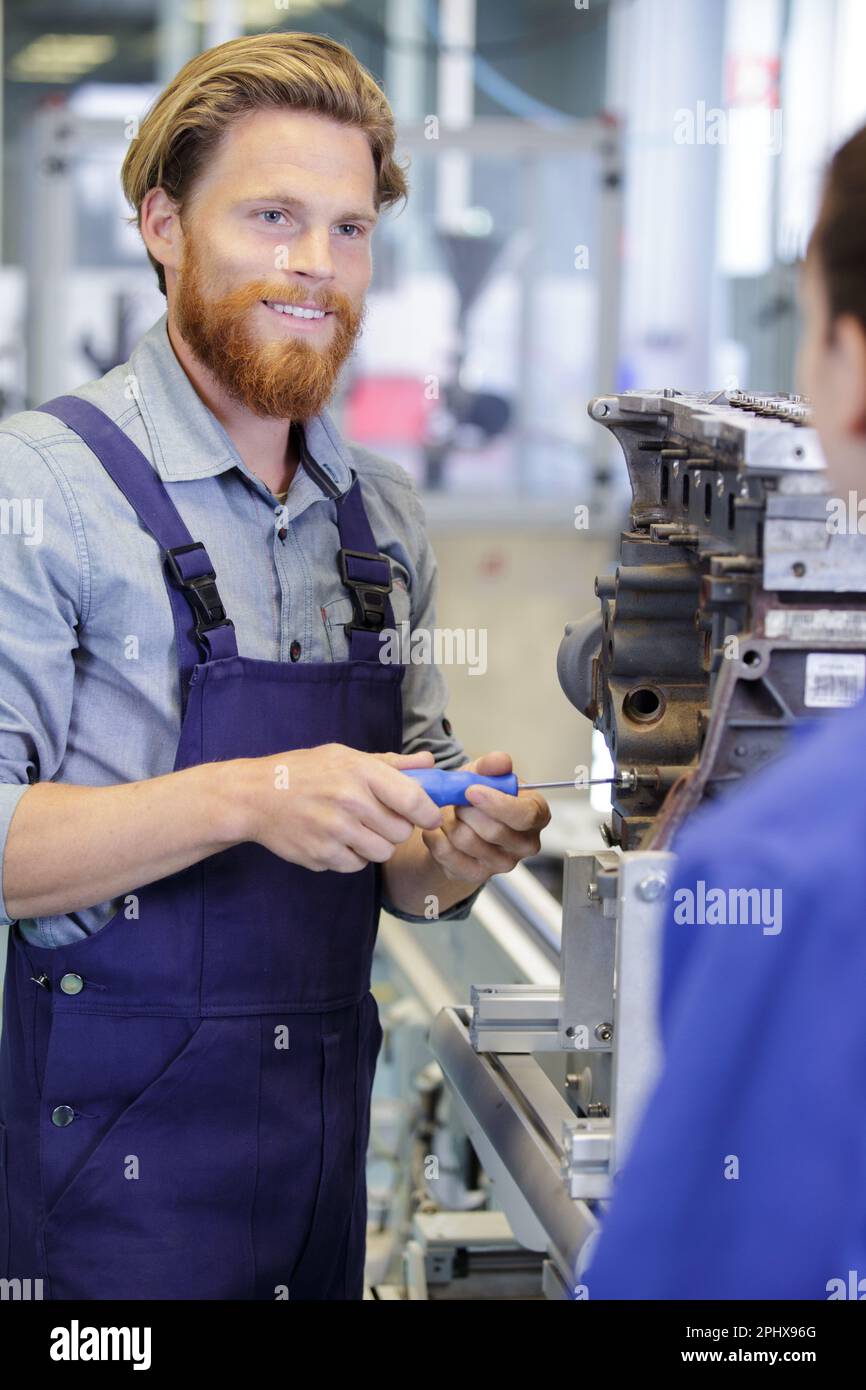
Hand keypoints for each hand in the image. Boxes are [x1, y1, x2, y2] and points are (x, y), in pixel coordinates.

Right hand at [238, 743, 442, 872]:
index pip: (415, 800)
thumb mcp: (345, 756)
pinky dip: (352, 856)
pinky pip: (357, 865)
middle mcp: (350, 802)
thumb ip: (391, 763)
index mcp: (360, 772)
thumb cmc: (305, 771)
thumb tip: (429, 763)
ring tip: (356, 827)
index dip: (430, 812)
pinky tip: (336, 838)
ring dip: (376, 844)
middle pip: (402, 832)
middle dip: (397, 827)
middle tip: (380, 817)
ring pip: (382, 852)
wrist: (255, 796)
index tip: (430, 816)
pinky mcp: (322, 855)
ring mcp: (335, 831)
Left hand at [420, 750, 549, 885]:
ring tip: (449, 813)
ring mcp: (503, 864)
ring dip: (449, 821)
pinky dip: (435, 838)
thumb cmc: (479, 796)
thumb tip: (501, 761)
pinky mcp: (477, 876)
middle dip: (467, 810)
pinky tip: (437, 828)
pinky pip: (449, 856)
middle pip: (494, 831)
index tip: (472, 790)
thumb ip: (493, 765)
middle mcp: (526, 844)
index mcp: (536, 814)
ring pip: (468, 841)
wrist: (460, 822)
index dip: (497, 803)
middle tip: (456, 800)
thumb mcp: (484, 773)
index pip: (525, 815)